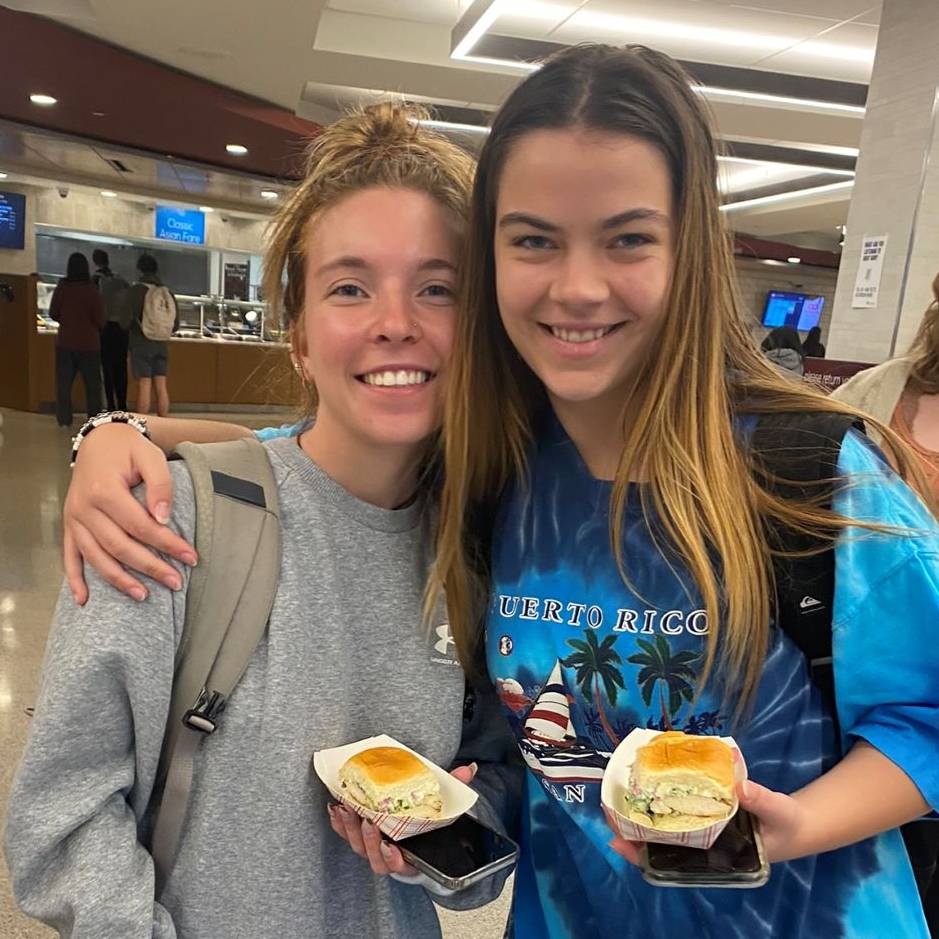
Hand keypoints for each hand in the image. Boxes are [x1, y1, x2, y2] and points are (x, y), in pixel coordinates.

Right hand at [63, 423, 196, 604]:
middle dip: (150, 567)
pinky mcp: (69, 525)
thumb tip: (163, 518)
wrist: (99, 439)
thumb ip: (160, 485)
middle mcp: (83, 508)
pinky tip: (85, 600)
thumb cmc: (129, 449)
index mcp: (104, 490)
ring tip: (143, 596)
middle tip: (175, 582)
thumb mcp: (151, 456)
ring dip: (119, 580)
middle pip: (119, 546)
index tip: (191, 557)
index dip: (166, 544)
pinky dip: (75, 579)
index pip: (140, 526)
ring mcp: (73, 519)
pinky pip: (69, 557)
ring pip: (96, 557)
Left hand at [327, 763, 477, 876]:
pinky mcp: (358, 836)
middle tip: (367, 820)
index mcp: (411, 857)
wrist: (416, 832)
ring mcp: (371, 848)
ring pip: (357, 847)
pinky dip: (339, 824)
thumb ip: (456, 791)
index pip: (401, 865)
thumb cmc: (429, 824)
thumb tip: (468, 770)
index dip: (394, 860)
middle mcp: (389, 857)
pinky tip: (335, 807)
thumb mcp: (445, 809)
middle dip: (369, 840)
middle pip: (374, 858)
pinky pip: (345, 835)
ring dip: (350, 830)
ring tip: (347, 809)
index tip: (391, 846)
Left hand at [608, 779, 810, 866]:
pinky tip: (649, 781)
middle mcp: (704, 846)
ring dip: (642, 812)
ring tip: (617, 795)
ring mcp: (703, 829)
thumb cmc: (787, 825)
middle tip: (607, 809)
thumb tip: (739, 786)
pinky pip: (680, 808)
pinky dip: (665, 797)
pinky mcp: (707, 811)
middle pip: (659, 844)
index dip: (642, 855)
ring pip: (665, 827)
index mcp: (716, 857)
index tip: (617, 842)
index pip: (671, 862)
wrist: (798, 823)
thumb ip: (761, 801)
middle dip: (632, 829)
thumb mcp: (779, 812)